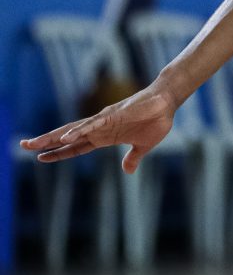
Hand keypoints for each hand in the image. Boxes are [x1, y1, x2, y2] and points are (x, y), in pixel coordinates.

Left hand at [20, 82, 177, 173]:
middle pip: (67, 137)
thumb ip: (133, 158)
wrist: (166, 103)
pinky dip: (78, 131)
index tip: (41, 158)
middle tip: (24, 146)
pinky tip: (65, 138)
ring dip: (53, 137)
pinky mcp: (112, 116)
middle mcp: (99, 128)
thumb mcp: (143, 146)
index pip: (76, 147)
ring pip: (73, 130)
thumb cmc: (156, 121)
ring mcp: (104, 121)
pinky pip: (92, 125)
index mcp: (104, 137)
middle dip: (46, 142)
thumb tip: (128, 171)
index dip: (59, 153)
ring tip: (34, 143)